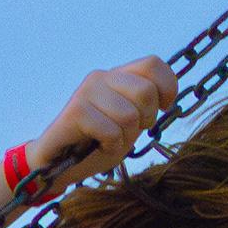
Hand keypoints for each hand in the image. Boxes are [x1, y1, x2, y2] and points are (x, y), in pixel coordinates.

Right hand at [29, 57, 178, 189]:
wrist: (60, 164)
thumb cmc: (100, 142)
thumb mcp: (132, 121)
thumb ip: (146, 104)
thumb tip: (166, 96)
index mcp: (118, 75)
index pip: (153, 64)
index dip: (167, 87)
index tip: (163, 108)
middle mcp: (101, 77)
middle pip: (146, 92)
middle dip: (145, 120)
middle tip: (126, 131)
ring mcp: (86, 91)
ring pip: (129, 115)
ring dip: (125, 137)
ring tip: (109, 140)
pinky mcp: (75, 111)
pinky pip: (111, 131)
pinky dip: (111, 146)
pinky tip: (99, 146)